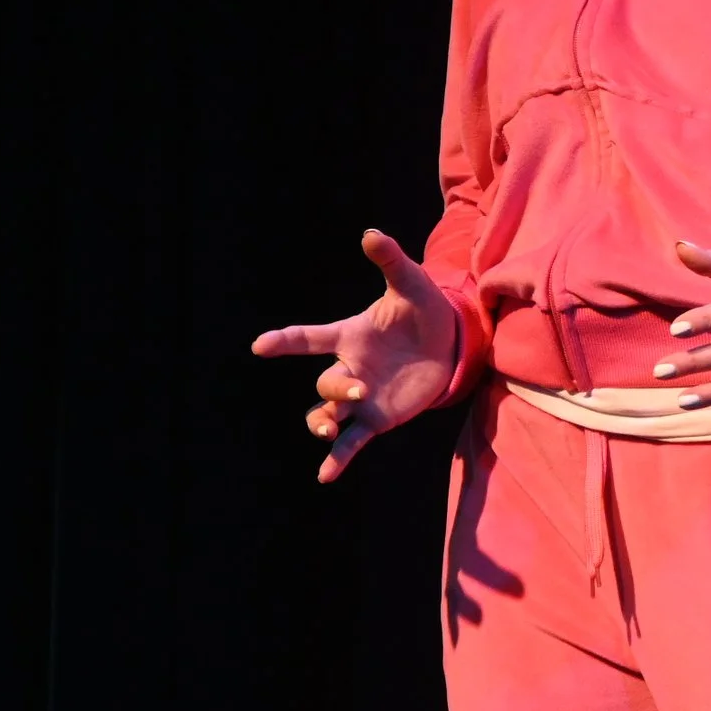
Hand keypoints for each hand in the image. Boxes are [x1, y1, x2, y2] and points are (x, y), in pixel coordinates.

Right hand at [251, 229, 459, 481]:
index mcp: (349, 336)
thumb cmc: (423, 310)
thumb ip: (391, 261)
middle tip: (360, 389)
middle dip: (337, 388)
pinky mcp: (377, 418)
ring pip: (328, 413)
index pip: (310, 338)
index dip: (286, 341)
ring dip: (324, 424)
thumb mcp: (411, 284)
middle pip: (326, 383)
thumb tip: (372, 233)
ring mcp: (361, 396)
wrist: (450, 343)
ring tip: (329, 431)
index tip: (261, 346)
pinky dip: (337, 459)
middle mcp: (349, 368)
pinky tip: (324, 477)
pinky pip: (352, 442)